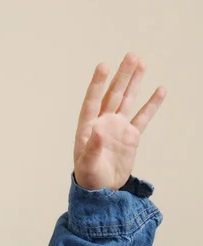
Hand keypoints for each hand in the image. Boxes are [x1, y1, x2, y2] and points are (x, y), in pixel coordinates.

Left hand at [73, 52, 166, 190]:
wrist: (101, 189)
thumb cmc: (88, 176)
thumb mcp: (86, 165)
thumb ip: (91, 149)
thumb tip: (100, 133)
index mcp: (88, 125)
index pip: (93, 99)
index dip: (98, 83)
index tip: (104, 65)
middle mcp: (103, 121)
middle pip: (113, 94)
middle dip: (122, 75)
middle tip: (131, 55)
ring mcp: (118, 126)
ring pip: (127, 99)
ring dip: (134, 82)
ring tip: (141, 62)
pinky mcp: (131, 136)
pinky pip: (143, 117)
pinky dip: (151, 104)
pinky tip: (159, 89)